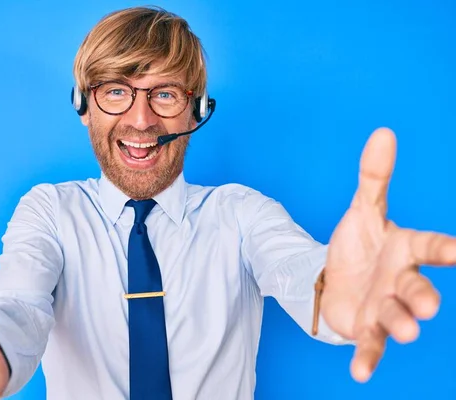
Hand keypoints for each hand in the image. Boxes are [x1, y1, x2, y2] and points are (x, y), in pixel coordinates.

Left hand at [321, 128, 455, 382]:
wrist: (336, 275)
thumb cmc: (359, 243)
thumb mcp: (362, 209)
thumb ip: (374, 177)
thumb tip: (382, 131)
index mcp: (406, 249)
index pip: (430, 246)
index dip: (445, 249)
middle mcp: (401, 280)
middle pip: (416, 288)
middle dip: (422, 297)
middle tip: (427, 307)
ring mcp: (384, 307)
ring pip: (395, 317)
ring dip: (399, 324)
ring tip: (404, 331)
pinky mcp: (365, 327)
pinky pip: (368, 345)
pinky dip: (367, 360)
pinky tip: (359, 374)